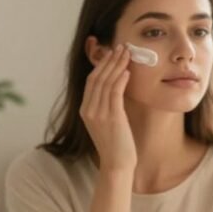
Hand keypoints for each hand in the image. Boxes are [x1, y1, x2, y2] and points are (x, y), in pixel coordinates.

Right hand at [80, 44, 136, 172]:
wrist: (117, 164)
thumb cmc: (116, 145)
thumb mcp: (106, 122)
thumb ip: (107, 106)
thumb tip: (117, 86)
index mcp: (85, 111)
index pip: (91, 81)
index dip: (101, 65)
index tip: (112, 53)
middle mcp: (88, 110)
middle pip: (97, 78)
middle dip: (109, 60)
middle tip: (120, 47)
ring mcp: (98, 114)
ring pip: (106, 82)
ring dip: (117, 65)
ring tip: (127, 53)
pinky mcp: (111, 118)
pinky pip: (115, 93)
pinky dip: (120, 80)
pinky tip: (127, 71)